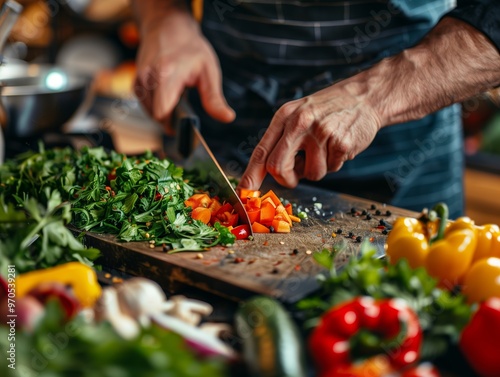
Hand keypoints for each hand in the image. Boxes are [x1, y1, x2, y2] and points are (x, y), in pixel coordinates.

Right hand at [134, 11, 234, 130]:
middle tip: (185, 103)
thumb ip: (214, 99)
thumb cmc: (191, 48)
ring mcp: (139, 80)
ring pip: (150, 113)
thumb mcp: (209, 71)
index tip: (186, 124)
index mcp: (167, 75)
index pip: (162, 113)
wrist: (167, 27)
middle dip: (171, 118)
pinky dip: (157, 105)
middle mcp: (149, 78)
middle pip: (156, 116)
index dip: (173, 125)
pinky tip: (167, 93)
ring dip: (164, 112)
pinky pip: (146, 106)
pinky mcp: (136, 83)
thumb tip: (228, 118)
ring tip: (176, 94)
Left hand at [238, 80, 381, 189]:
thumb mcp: (299, 114)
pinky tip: (339, 145)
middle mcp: (299, 123)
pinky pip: (332, 169)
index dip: (251, 175)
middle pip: (277, 167)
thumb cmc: (328, 110)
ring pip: (309, 174)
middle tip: (295, 177)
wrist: (365, 97)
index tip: (245, 192)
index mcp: (284, 116)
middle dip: (286, 179)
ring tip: (325, 149)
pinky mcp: (340, 143)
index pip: (261, 151)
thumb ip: (283, 140)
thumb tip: (268, 173)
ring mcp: (320, 133)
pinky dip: (335, 163)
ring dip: (317, 169)